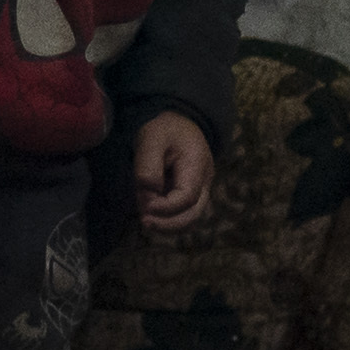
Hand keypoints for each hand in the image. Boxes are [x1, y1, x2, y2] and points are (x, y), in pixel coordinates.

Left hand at [130, 111, 216, 235]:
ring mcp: (200, 190)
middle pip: (194, 215)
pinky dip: (168, 219)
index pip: (188, 197)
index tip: (147, 207)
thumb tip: (149, 190)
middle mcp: (204, 182)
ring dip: (167, 224)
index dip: (167, 208)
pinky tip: (150, 214)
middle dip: (168, 224)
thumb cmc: (164, 130)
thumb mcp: (152, 138)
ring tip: (145, 219)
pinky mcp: (191, 196)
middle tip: (145, 222)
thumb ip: (148, 164)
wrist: (178, 124)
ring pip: (190, 219)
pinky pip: (184, 214)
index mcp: (197, 166)